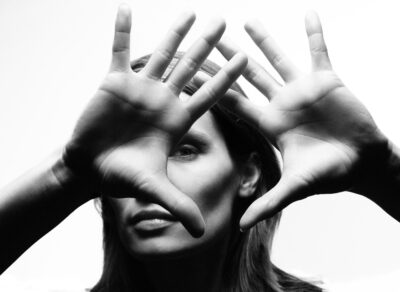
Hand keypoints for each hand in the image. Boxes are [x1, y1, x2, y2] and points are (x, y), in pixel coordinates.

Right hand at [63, 5, 246, 236]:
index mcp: (176, 121)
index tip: (244, 59)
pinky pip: (118, 50)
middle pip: (190, 67)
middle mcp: (163, 100)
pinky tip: (125, 7)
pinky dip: (121, 29)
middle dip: (207, 45)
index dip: (226, 78)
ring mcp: (140, 88)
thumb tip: (201, 231)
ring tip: (190, 12)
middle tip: (224, 22)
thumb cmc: (122, 176)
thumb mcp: (152, 188)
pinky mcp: (114, 82)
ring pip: (161, 54)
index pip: (207, 95)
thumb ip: (178, 204)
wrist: (92, 167)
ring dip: (174, 33)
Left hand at [215, 11, 388, 229]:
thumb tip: (240, 227)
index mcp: (270, 123)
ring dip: (263, 40)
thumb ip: (268, 203)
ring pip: (278, 58)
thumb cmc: (329, 174)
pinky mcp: (328, 80)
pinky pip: (319, 50)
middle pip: (249, 76)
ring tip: (246, 20)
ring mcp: (303, 89)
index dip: (213, 91)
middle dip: (229, 58)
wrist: (361, 163)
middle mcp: (281, 103)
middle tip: (207, 39)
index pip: (235, 103)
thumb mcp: (296, 187)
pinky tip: (308, 13)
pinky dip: (315, 32)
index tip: (193, 77)